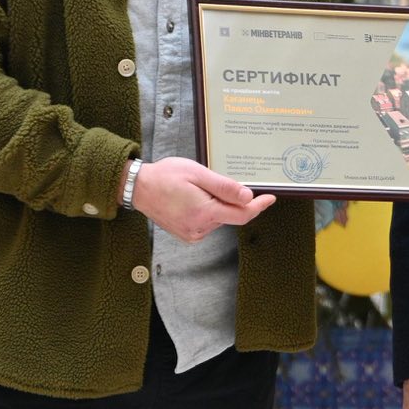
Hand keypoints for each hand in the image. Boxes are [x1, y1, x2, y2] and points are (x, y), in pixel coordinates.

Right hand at [129, 158, 274, 241]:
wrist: (138, 188)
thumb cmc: (165, 176)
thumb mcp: (198, 174)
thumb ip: (225, 187)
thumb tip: (248, 198)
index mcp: (204, 213)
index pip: (242, 215)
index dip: (259, 207)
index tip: (270, 198)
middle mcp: (199, 228)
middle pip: (230, 215)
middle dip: (230, 200)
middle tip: (212, 181)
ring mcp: (192, 234)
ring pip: (219, 219)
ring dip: (217, 204)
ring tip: (195, 189)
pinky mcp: (187, 235)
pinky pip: (207, 223)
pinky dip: (208, 211)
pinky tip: (192, 199)